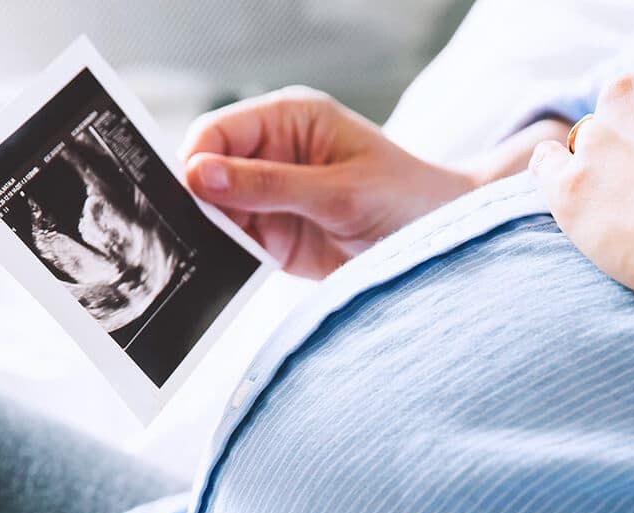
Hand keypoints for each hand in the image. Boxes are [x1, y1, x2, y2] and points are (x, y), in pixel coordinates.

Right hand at [180, 86, 477, 277]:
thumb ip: (270, 185)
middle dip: (198, 201)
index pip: (218, 131)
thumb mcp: (340, 191)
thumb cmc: (407, 199)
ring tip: (213, 255)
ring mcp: (272, 197)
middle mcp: (274, 154)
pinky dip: (227, 258)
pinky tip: (227, 271)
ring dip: (211, 233)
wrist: (442, 246)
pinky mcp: (277, 237)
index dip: (197, 160)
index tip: (190, 194)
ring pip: (216, 212)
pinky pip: (236, 245)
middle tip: (194, 231)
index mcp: (290, 120)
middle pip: (208, 172)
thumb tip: (199, 174)